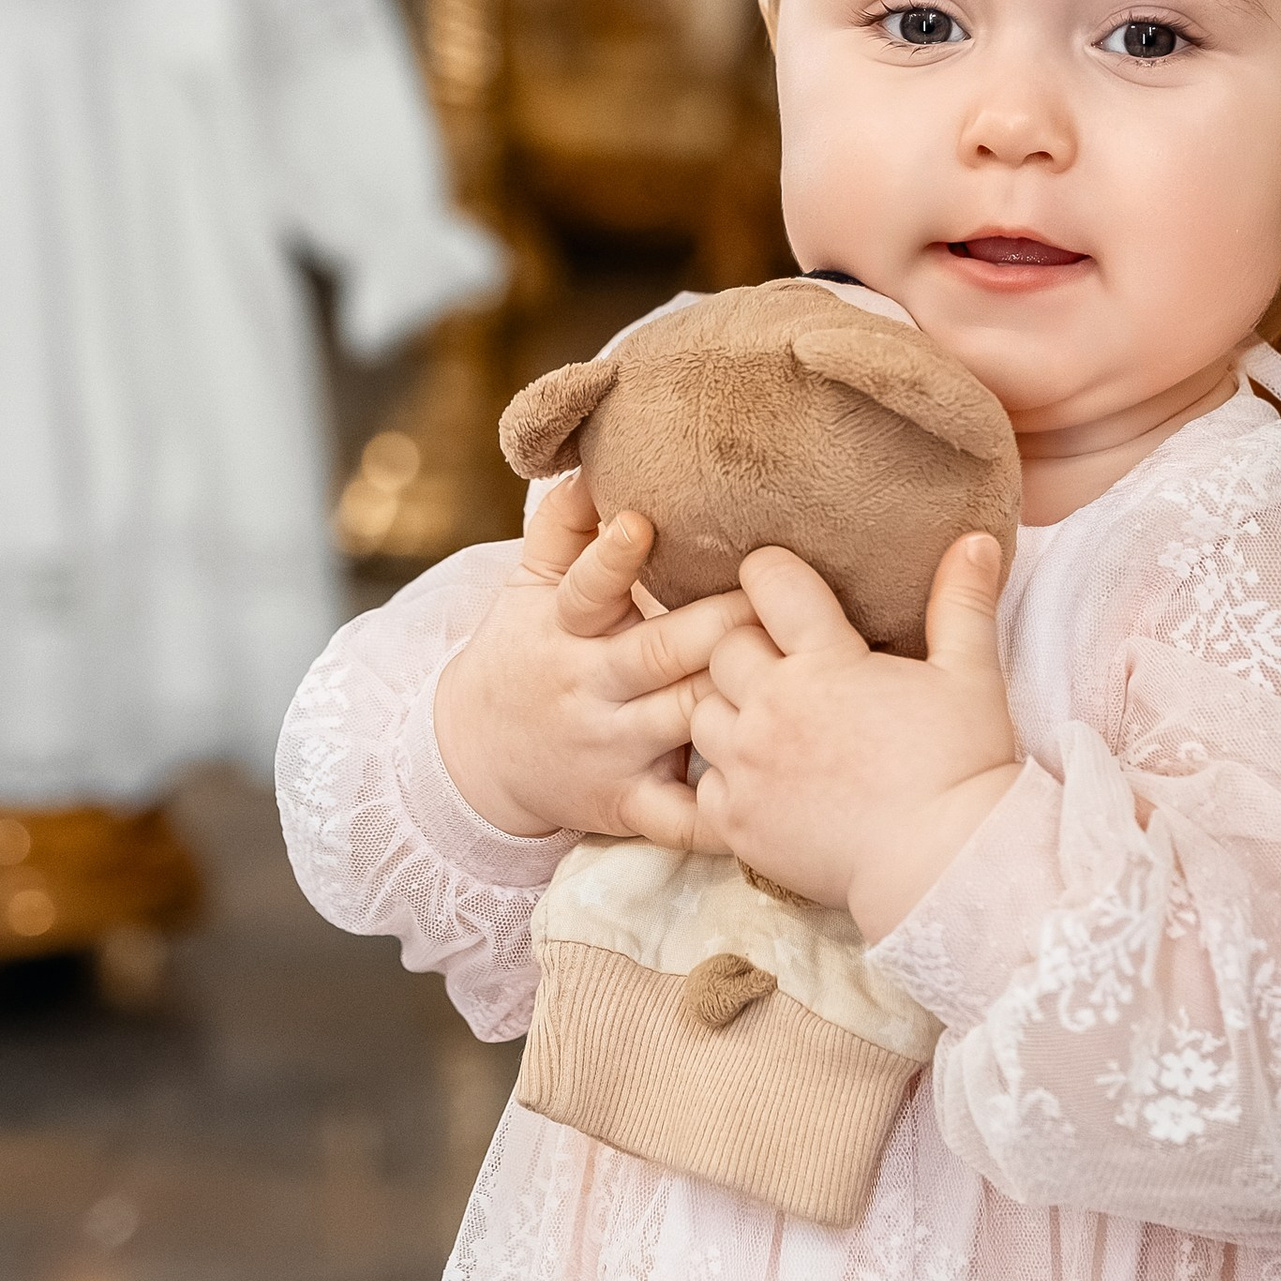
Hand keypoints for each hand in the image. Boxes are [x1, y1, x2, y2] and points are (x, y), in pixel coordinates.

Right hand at [435, 471, 758, 846]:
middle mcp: (589, 688)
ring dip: (739, 701)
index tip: (641, 522)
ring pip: (684, 723)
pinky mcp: (627, 804)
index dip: (612, 558)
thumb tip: (592, 462)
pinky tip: (770, 798)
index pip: (584, 590)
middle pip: (660, 654)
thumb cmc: (526, 653)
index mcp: (563, 628)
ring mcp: (611, 749)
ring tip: (803, 679)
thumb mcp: (526, 587)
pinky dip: (721, 817)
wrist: (477, 759)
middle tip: (778, 599)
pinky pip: (680, 818)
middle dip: (722, 627)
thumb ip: (559, 528)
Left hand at [684, 532, 1020, 942]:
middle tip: (784, 661)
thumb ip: (961, 603)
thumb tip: (975, 539)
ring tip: (769, 721)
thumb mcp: (970, 675)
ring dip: (728, 709)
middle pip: (723, 647)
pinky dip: (725, 776)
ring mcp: (748, 766)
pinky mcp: (736, 821)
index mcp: (825, 661)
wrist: (943, 866)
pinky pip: (704, 781)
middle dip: (748, 646)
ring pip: (701, 712)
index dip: (770, 574)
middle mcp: (772, 707)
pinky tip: (763, 779)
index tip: (781, 584)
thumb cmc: (962, 767)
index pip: (768, 583)